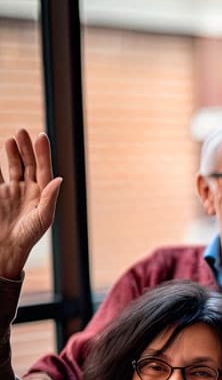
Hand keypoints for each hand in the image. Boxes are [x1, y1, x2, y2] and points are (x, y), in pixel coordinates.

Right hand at [0, 129, 62, 279]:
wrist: (6, 248)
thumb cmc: (29, 236)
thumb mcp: (43, 218)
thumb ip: (50, 197)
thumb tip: (59, 178)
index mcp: (42, 194)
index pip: (44, 168)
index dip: (43, 152)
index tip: (41, 136)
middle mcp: (29, 190)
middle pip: (29, 163)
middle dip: (26, 148)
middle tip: (22, 131)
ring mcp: (12, 190)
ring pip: (13, 166)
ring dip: (12, 152)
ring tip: (11, 139)